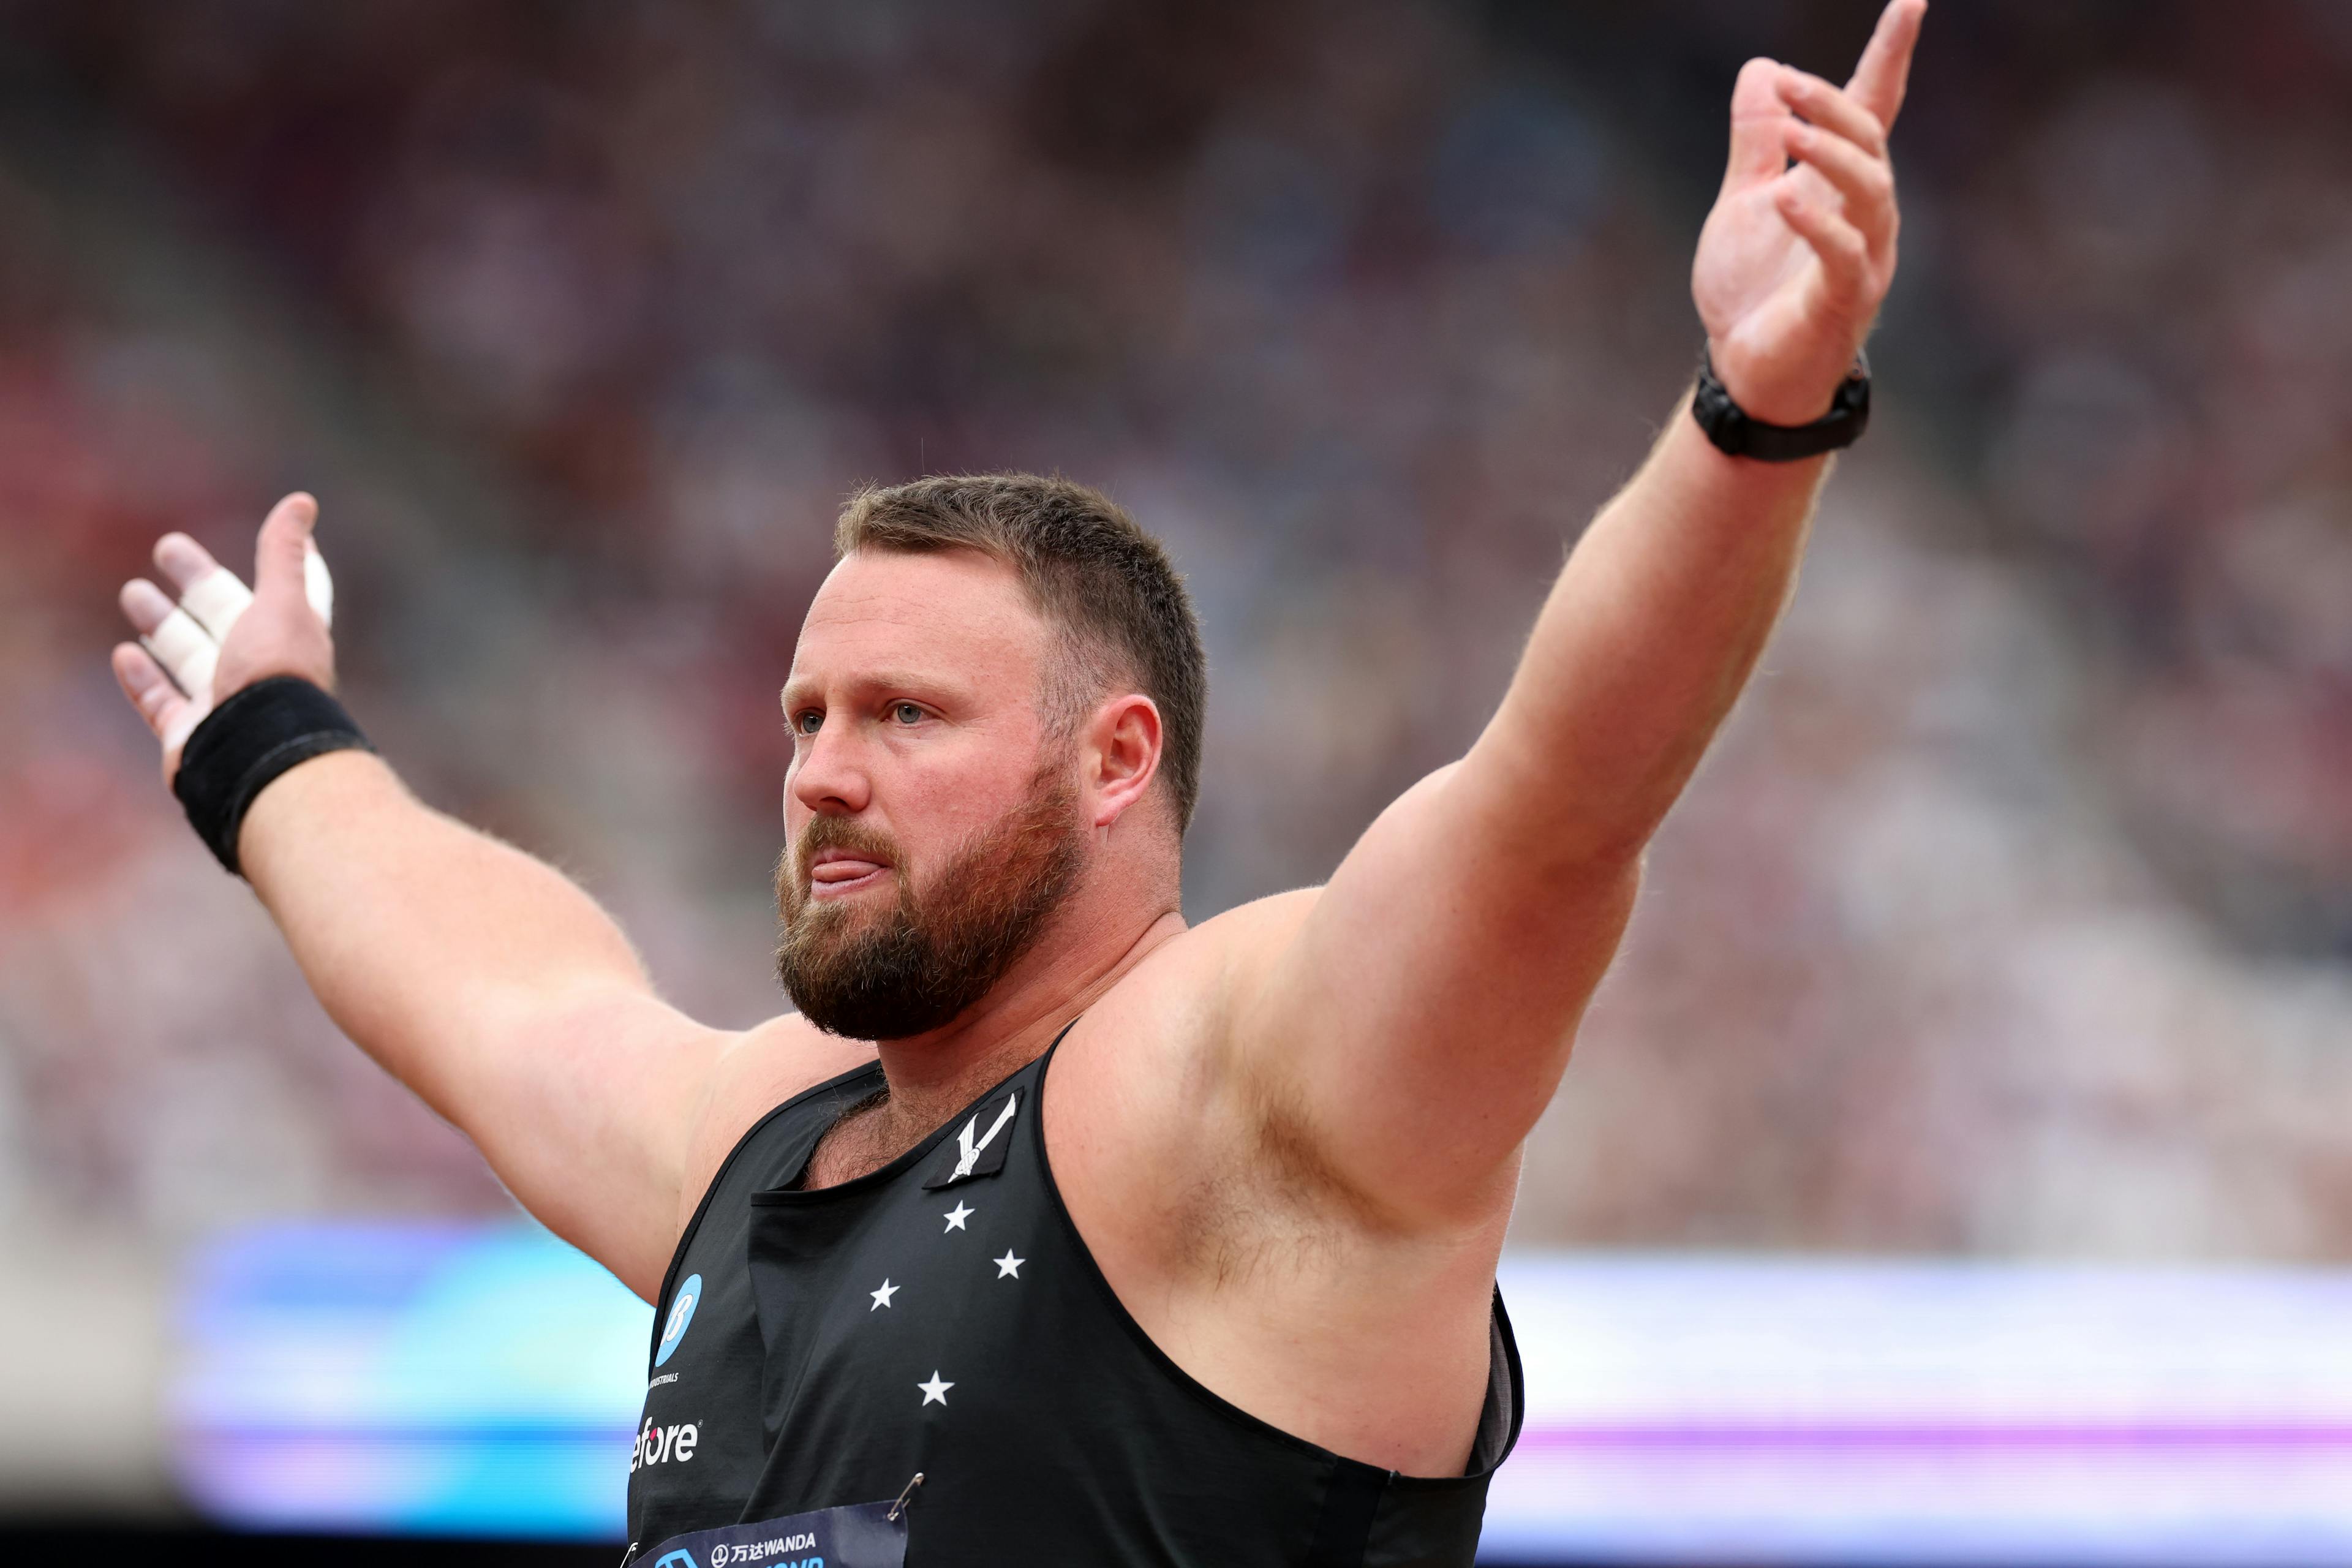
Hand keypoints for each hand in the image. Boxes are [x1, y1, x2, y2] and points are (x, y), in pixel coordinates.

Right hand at [111, 492, 339, 786]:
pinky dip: (143, 679)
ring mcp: (222, 703)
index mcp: (289, 637)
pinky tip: (125, 654)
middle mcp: (258, 669)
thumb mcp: (283, 603)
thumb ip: (284, 555)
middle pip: (223, 614)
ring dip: (162, 622)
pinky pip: (161, 703)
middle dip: (196, 581)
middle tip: (166, 546)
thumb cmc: (276, 675)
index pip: (290, 590)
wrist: (258, 756)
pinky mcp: (190, 736)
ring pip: (187, 654)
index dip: (287, 560)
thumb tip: (303, 501)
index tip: (283, 528)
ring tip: (133, 591)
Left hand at [1692, 0, 1924, 425]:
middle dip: (1837, 105)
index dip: (1891, 53)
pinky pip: (1843, 256)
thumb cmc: (1752, 292)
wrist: (1746, 374)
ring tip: (1792, 133)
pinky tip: (1783, 198)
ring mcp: (1864, 258)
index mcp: (1842, 184)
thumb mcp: (1743, 201)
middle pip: (1871, 141)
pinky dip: (1816, 223)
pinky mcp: (1845, 302)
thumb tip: (1761, 70)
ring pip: (1871, 192)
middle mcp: (1866, 214)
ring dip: (1834, 156)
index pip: (1875, 106)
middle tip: (1790, 85)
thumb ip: (1756, 141)